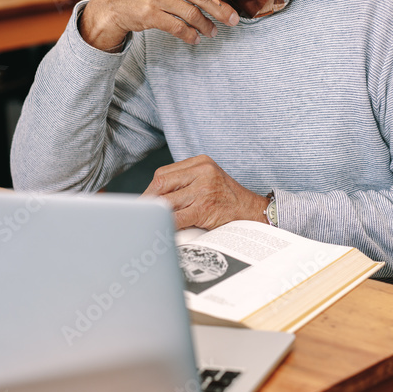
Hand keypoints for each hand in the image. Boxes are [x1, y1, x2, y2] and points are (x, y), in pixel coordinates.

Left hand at [142, 155, 268, 229]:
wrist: (252, 212)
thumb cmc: (228, 199)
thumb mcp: (208, 180)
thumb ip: (186, 182)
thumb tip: (154, 198)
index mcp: (201, 162)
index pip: (164, 173)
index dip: (150, 190)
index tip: (143, 202)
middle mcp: (203, 172)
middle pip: (161, 183)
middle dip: (148, 201)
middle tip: (140, 214)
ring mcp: (204, 189)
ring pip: (167, 201)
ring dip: (155, 214)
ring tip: (148, 223)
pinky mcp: (205, 207)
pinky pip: (177, 217)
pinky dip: (165, 224)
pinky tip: (161, 229)